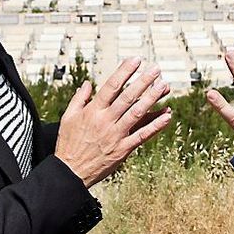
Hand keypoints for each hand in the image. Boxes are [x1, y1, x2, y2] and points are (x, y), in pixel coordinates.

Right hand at [55, 58, 171, 186]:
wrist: (70, 172)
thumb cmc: (68, 144)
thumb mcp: (67, 118)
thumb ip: (79, 99)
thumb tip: (87, 84)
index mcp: (92, 111)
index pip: (111, 86)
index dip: (124, 72)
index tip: (135, 60)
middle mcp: (105, 121)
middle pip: (127, 97)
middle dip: (143, 81)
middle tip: (155, 69)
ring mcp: (115, 135)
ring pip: (137, 113)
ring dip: (151, 99)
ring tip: (163, 86)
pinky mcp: (123, 150)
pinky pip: (142, 136)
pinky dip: (155, 126)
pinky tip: (166, 116)